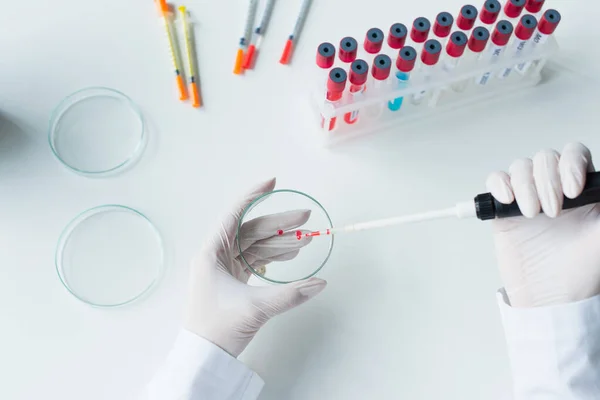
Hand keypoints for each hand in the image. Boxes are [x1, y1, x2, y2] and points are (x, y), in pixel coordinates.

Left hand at [185, 178, 326, 356]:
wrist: (205, 356)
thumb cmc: (218, 328)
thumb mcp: (256, 308)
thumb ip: (291, 294)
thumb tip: (321, 283)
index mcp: (211, 253)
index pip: (234, 215)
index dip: (254, 196)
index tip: (273, 182)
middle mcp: (217, 255)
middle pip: (252, 231)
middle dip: (280, 224)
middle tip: (306, 218)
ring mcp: (225, 268)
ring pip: (257, 246)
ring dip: (281, 243)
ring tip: (307, 240)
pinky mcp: (233, 280)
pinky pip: (256, 260)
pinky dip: (274, 257)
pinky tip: (292, 256)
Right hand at [486, 143, 599, 307]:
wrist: (552, 295)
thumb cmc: (583, 269)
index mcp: (581, 188)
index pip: (575, 154)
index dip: (571, 164)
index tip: (573, 191)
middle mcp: (554, 188)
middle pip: (545, 158)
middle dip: (547, 181)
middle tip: (553, 212)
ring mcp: (527, 196)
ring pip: (520, 167)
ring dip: (524, 186)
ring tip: (532, 214)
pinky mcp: (503, 208)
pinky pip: (496, 180)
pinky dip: (499, 184)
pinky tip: (508, 200)